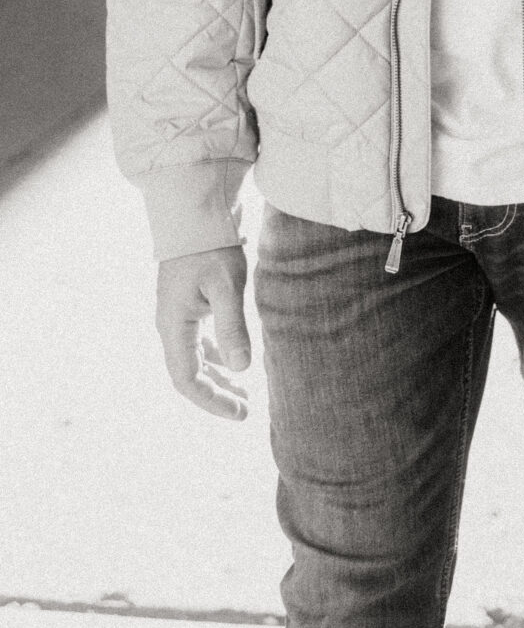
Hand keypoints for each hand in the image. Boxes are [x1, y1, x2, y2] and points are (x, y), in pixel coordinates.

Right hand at [156, 246, 251, 419]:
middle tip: (247, 410)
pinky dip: (217, 357)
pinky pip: (198, 343)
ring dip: (217, 378)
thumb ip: (233, 326)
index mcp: (175, 326)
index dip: (212, 401)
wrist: (195, 214)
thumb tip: (242, 369)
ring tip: (244, 393)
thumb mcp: (227, 286)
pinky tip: (235, 362)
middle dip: (216, 395)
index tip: (240, 413)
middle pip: (189, 375)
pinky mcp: (187, 306)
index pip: (187, 380)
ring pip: (194, 360)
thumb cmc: (212, 247)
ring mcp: (177, 316)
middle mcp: (171, 326)